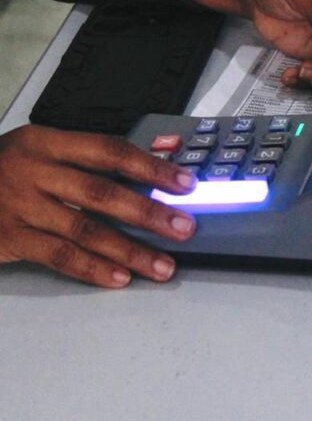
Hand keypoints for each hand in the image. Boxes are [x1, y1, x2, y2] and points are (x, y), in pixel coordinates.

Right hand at [0, 126, 196, 286]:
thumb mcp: (38, 152)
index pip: (110, 151)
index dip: (151, 168)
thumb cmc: (1, 171)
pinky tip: (119, 278)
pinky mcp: (7, 237)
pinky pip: (58, 256)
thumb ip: (88, 159)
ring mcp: (18, 206)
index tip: (185, 183)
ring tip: (163, 265)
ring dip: (129, 251)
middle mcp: (33, 171)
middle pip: (102, 193)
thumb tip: (155, 165)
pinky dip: (92, 268)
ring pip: (85, 230)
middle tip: (184, 228)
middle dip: (149, 213)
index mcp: (46, 142)